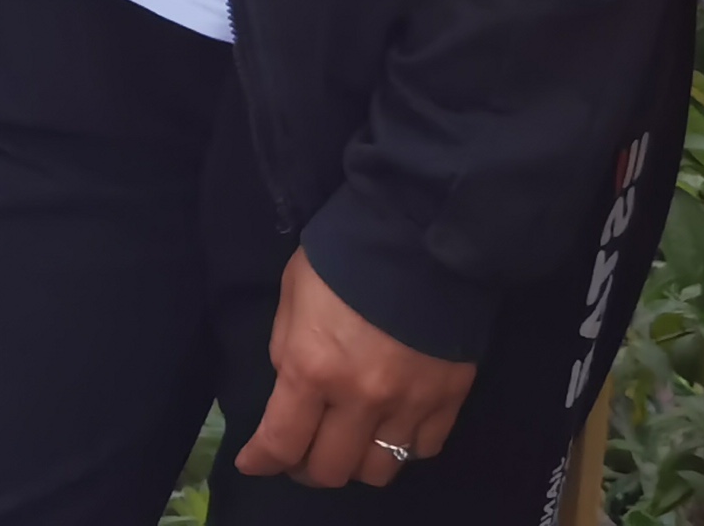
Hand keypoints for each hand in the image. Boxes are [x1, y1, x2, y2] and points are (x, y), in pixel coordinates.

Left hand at [234, 249, 473, 488]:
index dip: (262, 460)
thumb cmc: (342, 256)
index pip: (282, 441)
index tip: (254, 463)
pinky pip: (423, 450)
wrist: (419, 233)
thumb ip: (288, 348)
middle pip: (331, 470)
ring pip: (379, 470)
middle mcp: (360, 398)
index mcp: (312, 369)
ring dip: (355, 463)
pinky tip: (389, 428)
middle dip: (305, 467)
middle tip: (300, 452)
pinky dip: (402, 447)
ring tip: (346, 444)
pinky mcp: (449, 400)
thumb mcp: (293, 294)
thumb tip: (291, 389)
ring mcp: (410, 405)